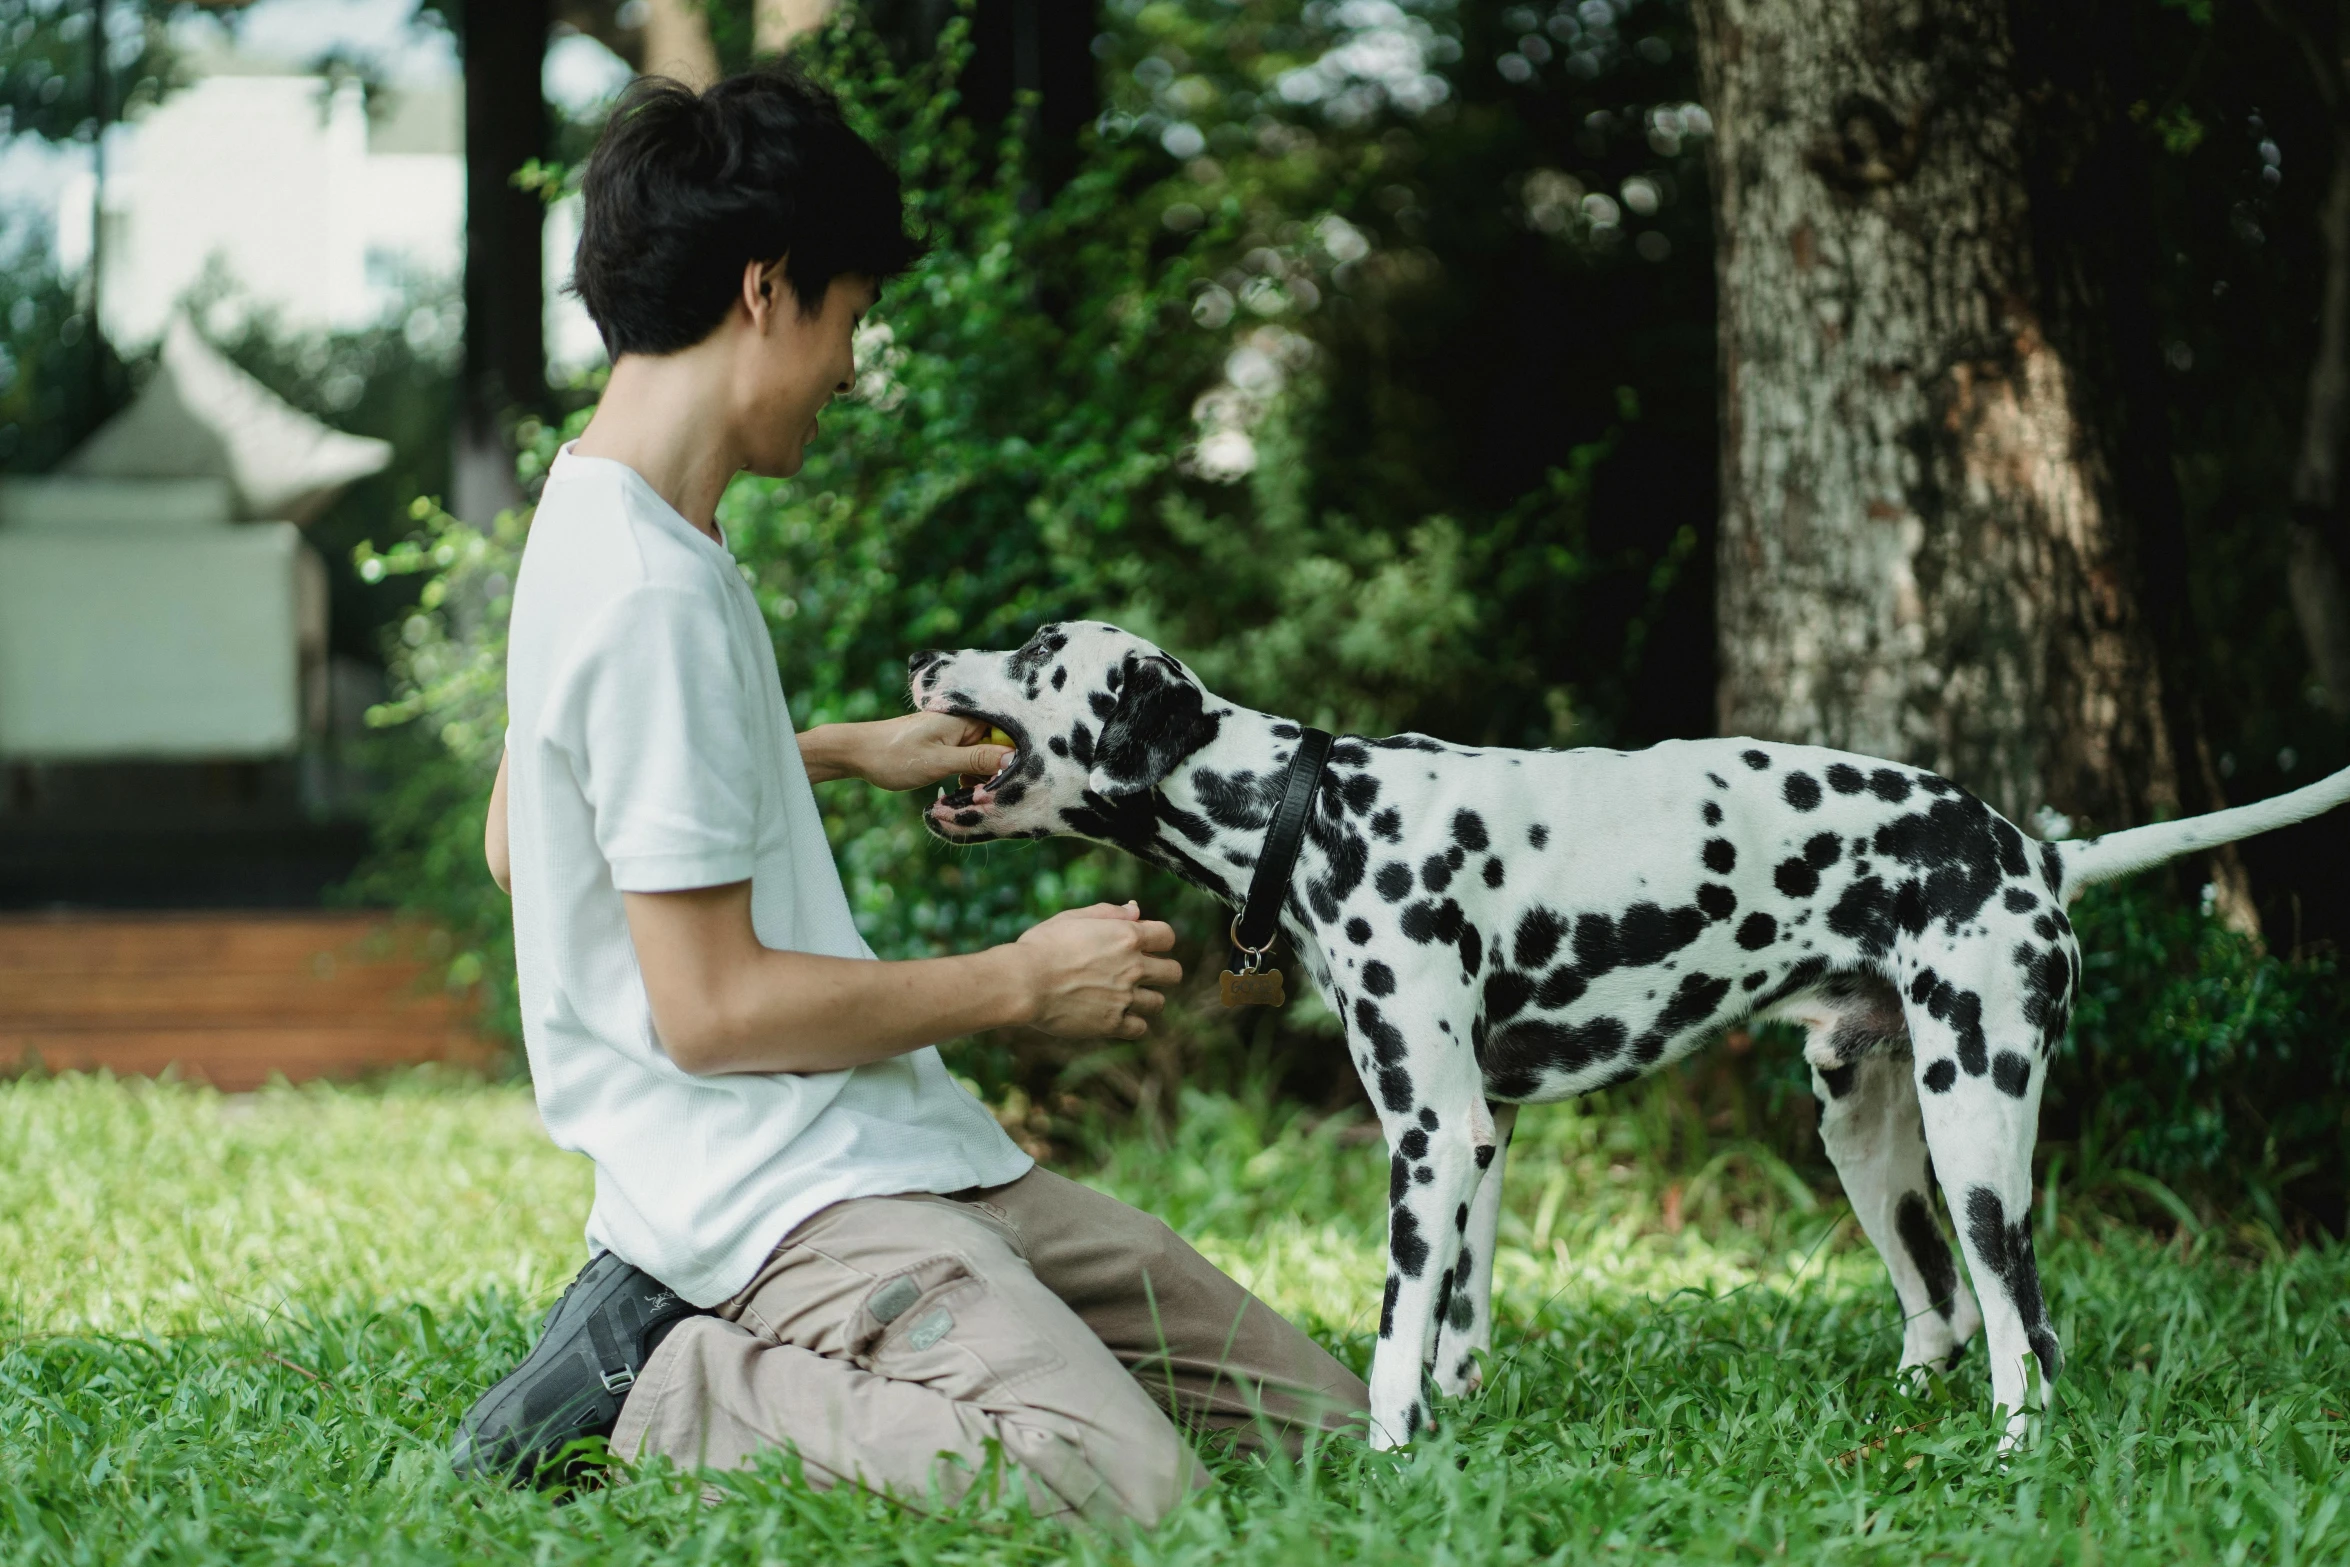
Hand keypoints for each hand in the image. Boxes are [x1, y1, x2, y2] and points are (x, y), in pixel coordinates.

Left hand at [805, 713, 1011, 790]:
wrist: (858, 753)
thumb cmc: (895, 756)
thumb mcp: (940, 762)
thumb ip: (977, 759)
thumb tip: (1013, 758)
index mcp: (967, 718)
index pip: (1008, 734)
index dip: (1011, 759)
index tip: (1003, 783)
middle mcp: (965, 721)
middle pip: (999, 745)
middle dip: (995, 770)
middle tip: (982, 793)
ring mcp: (957, 733)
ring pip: (986, 755)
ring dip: (982, 776)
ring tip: (968, 792)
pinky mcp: (949, 744)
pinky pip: (971, 759)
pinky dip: (969, 774)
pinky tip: (960, 788)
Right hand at [1013, 902, 1182, 1038]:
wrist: (1023, 982)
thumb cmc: (1042, 945)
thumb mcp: (1073, 918)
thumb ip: (1108, 913)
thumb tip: (1136, 910)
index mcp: (1127, 936)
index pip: (1168, 936)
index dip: (1158, 940)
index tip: (1144, 946)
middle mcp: (1133, 967)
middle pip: (1173, 973)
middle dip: (1161, 972)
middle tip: (1140, 974)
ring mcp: (1124, 997)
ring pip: (1158, 1003)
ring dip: (1145, 999)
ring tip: (1122, 997)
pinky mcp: (1111, 1023)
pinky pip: (1139, 1028)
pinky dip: (1131, 1023)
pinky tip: (1114, 1016)